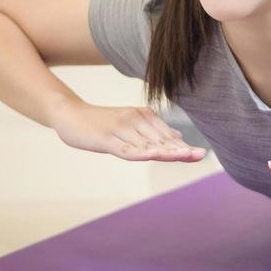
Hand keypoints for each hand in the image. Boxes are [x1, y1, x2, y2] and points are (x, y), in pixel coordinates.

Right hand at [52, 102, 207, 162]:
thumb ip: (153, 132)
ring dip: (166, 151)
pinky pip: (125, 148)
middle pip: (160, 139)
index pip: (166, 135)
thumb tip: (178, 137)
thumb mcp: (130, 124)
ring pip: (146, 144)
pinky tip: (153, 155)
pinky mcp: (106, 138)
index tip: (200, 154)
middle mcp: (135, 120)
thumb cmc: (101, 122)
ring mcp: (120, 129)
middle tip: (200, 156)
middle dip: (180, 149)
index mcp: (143, 116)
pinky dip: (140, 153)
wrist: (70, 114)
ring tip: (184, 156)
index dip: (182, 146)